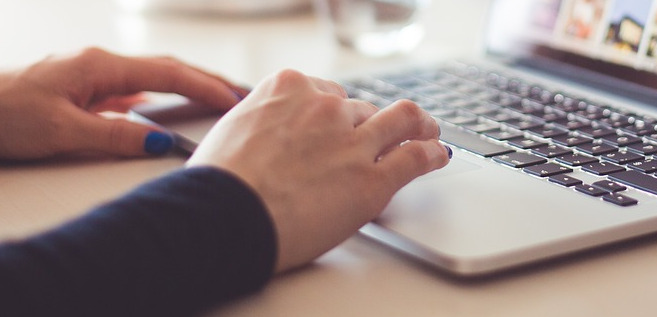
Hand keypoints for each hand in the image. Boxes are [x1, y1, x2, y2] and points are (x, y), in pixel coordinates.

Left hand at [0, 47, 247, 158]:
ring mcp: (87, 74)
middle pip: (166, 68)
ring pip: (149, 78)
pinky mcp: (76, 89)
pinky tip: (159, 108)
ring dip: (184, 87)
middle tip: (243, 93)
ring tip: (214, 99)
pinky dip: (155, 96)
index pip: (169, 73)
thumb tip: (162, 143)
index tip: (238, 100)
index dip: (207, 87)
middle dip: (206, 80)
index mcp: (99, 66)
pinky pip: (128, 89)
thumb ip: (116, 136)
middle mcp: (97, 64)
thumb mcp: (63, 132)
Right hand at [187, 69, 449, 272]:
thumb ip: (261, 125)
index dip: (337, 112)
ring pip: (401, 121)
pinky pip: (415, 158)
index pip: (328, 93)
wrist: (225, 215)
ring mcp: (353, 142)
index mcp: (288, 88)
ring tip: (428, 132)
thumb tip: (265, 137)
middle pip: (361, 110)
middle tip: (382, 136)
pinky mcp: (372, 180)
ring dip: (418, 126)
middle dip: (369, 125)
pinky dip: (432, 155)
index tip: (343, 122)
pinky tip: (438, 156)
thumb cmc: (219, 184)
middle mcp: (326, 108)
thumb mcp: (232, 131)